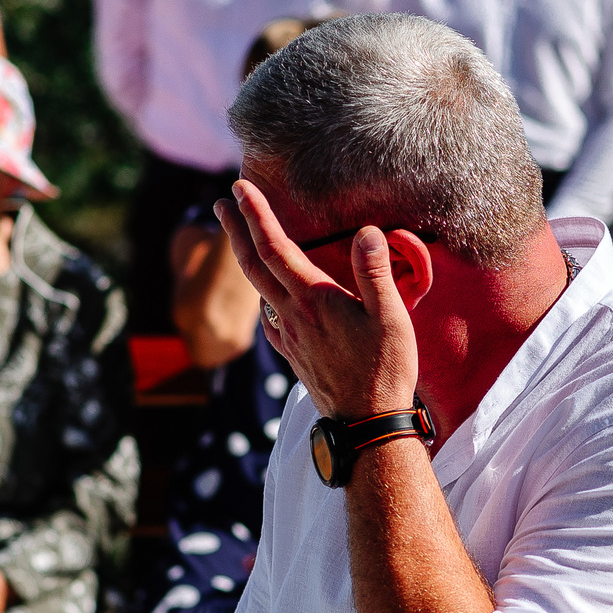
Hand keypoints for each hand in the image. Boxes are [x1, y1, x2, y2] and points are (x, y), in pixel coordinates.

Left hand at [216, 179, 420, 420]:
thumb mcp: (390, 318)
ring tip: (243, 239)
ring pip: (258, 290)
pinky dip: (263, 294)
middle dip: (235, 230)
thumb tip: (366, 232)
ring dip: (247, 259)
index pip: (274, 247)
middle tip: (222, 202)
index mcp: (312, 300)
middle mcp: (291, 316)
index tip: (239, 187)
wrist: (366, 425)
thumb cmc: (384, 369)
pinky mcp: (293, 355)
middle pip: (253, 265)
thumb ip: (375, 273)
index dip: (255, 214)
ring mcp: (288, 337)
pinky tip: (268, 296)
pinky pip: (269, 317)